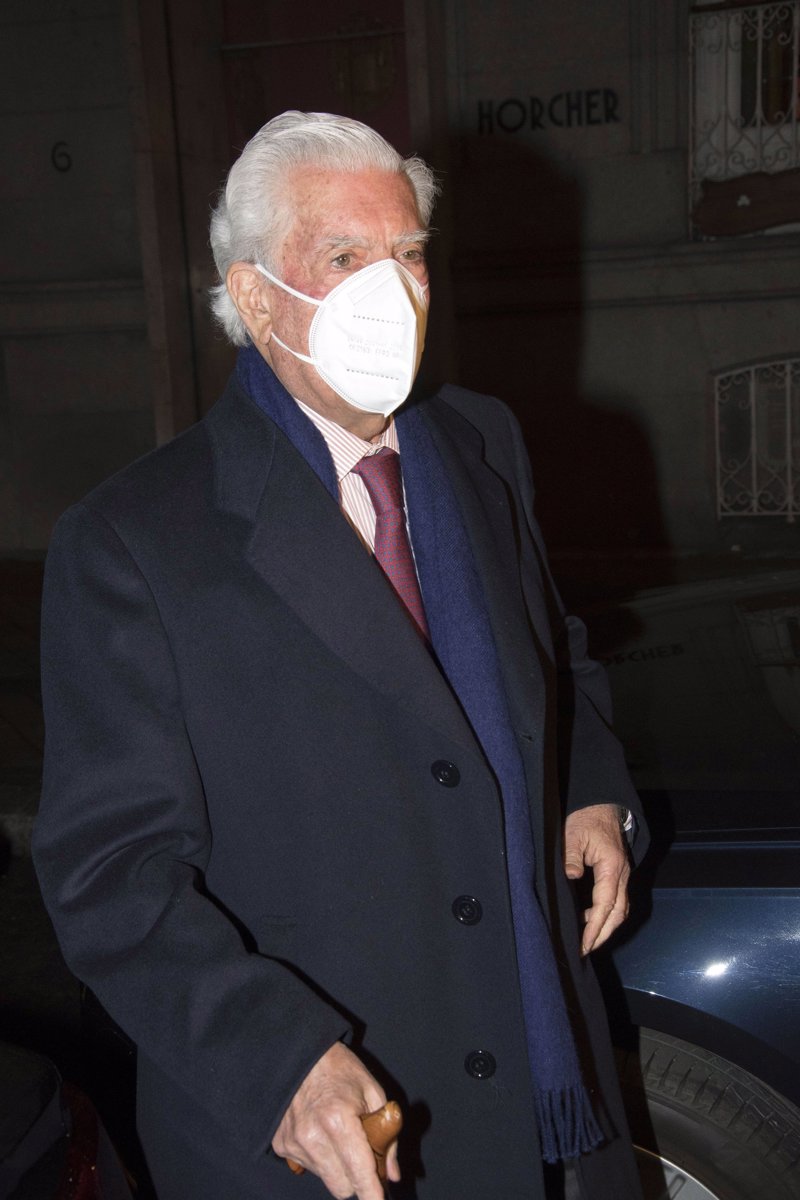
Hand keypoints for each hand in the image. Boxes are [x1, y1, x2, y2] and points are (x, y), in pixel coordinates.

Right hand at [272, 1042, 399, 1197]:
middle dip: (357, 1178)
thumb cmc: (340, 1070)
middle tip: (363, 1155)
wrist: (300, 1054)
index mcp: (338, 1120)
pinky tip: (320, 1132)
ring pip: (326, 1179)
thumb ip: (388, 1134)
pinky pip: (308, 1167)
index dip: (372, 1193)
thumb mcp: (373, 1093)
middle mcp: (312, 1137)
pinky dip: (319, 1158)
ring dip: (338, 1167)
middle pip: (342, 1187)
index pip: (359, 1173)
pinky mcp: (281, 1145)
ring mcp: (293, 1143)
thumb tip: (392, 1173)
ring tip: (339, 1135)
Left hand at [563, 803, 629, 955]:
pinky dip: (606, 914)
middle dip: (603, 934)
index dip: (595, 928)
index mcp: (612, 867)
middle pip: (618, 913)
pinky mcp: (618, 874)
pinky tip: (589, 918)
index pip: (606, 905)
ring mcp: (623, 875)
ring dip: (606, 926)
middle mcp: (622, 874)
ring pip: (620, 909)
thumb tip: (571, 877)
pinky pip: (617, 900)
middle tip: (584, 950)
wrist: (602, 805)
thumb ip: (571, 857)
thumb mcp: (573, 834)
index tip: (584, 945)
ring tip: (586, 940)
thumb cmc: (586, 818)